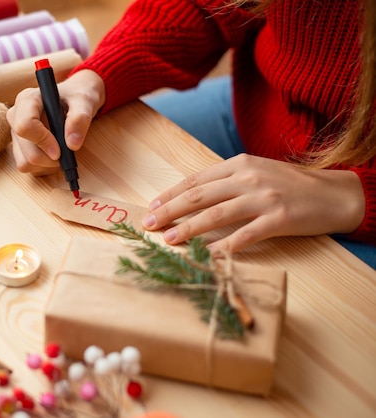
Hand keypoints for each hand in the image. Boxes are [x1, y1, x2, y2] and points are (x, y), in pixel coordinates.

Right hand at [6, 69, 104, 175]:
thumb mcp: (84, 102)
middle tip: (67, 153)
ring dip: (47, 165)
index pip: (25, 126)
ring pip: (25, 163)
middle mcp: (16, 117)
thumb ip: (80, 119)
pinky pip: (28, 168)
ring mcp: (16, 134)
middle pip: (27, 151)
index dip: (43, 141)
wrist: (74, 101)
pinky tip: (55, 155)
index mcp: (27, 100)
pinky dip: (44, 167)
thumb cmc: (76, 98)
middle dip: (50, 158)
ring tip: (62, 152)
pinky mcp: (19, 148)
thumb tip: (72, 144)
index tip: (61, 150)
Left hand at [141, 154, 364, 251]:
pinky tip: (205, 254)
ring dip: (188, 228)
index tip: (152, 205)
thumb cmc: (290, 184)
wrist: (333, 194)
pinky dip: (221, 247)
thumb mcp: (256, 171)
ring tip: (168, 239)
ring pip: (215, 214)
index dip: (171, 193)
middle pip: (199, 196)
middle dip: (170, 211)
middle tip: (149, 224)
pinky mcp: (278, 219)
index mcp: (239, 164)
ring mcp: (263, 198)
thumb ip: (227, 179)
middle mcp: (247, 178)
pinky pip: (243, 236)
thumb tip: (193, 196)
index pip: (196, 179)